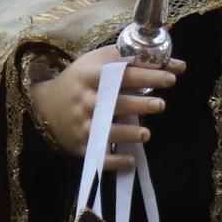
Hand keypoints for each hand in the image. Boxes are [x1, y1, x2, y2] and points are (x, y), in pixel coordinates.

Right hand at [27, 44, 183, 169]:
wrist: (44, 104)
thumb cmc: (83, 78)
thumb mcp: (102, 61)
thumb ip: (136, 60)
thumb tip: (178, 65)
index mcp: (91, 74)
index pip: (122, 74)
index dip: (146, 75)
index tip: (170, 78)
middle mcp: (84, 99)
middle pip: (113, 102)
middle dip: (138, 104)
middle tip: (161, 105)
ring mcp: (81, 124)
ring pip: (104, 131)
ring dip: (126, 133)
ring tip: (146, 134)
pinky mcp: (79, 145)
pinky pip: (97, 156)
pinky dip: (113, 161)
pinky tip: (130, 161)